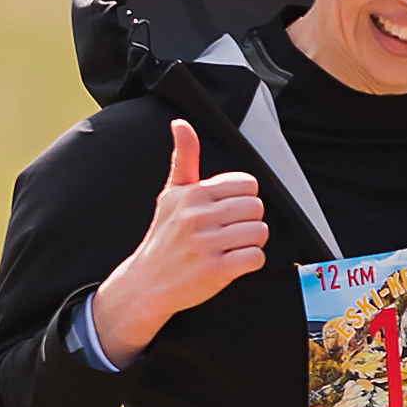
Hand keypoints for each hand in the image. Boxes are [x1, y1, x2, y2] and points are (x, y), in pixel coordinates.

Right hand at [88, 119, 268, 367]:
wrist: (146, 283)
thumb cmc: (164, 237)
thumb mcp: (171, 195)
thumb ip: (183, 158)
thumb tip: (181, 123)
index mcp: (192, 194)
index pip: (247, 184)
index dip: (243, 199)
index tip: (228, 212)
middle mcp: (197, 217)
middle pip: (256, 208)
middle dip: (249, 221)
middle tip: (230, 232)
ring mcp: (206, 245)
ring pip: (260, 232)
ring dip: (252, 242)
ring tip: (232, 247)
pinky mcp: (216, 271)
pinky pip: (256, 258)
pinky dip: (251, 262)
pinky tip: (233, 263)